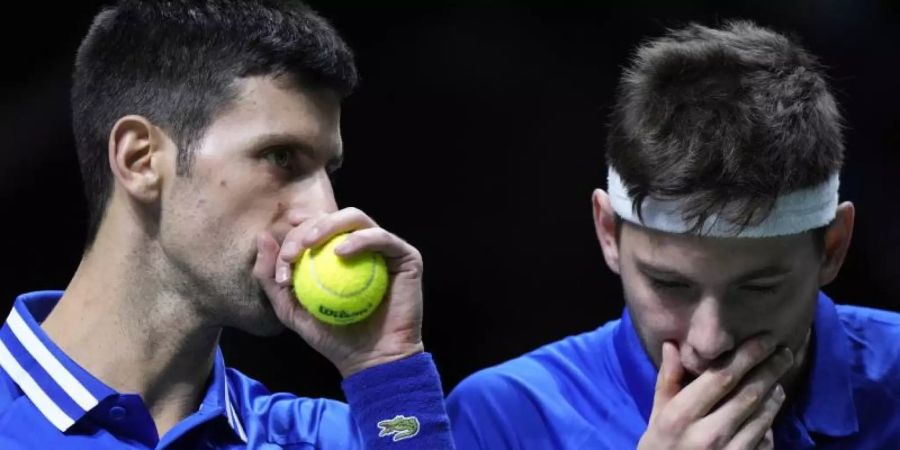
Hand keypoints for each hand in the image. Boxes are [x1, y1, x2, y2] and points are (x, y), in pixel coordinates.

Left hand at [253, 207, 424, 377]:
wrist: (372, 360)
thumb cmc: (333, 338)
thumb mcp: (291, 310)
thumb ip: (272, 277)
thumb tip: (262, 237)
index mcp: (337, 253)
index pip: (312, 230)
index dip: (293, 235)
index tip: (282, 259)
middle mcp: (362, 246)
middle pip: (331, 219)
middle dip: (306, 230)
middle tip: (293, 253)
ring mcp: (385, 249)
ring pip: (355, 218)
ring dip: (328, 225)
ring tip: (310, 244)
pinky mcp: (406, 256)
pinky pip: (382, 237)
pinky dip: (360, 239)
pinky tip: (341, 252)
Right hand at [638, 336, 792, 449]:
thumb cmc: (660, 448)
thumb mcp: (656, 416)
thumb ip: (668, 380)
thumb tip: (673, 345)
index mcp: (681, 415)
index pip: (722, 378)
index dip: (747, 356)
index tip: (765, 339)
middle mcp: (708, 434)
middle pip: (749, 394)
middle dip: (770, 370)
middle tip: (784, 353)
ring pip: (762, 417)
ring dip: (774, 394)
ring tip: (777, 379)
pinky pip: (765, 440)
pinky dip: (769, 422)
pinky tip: (768, 410)